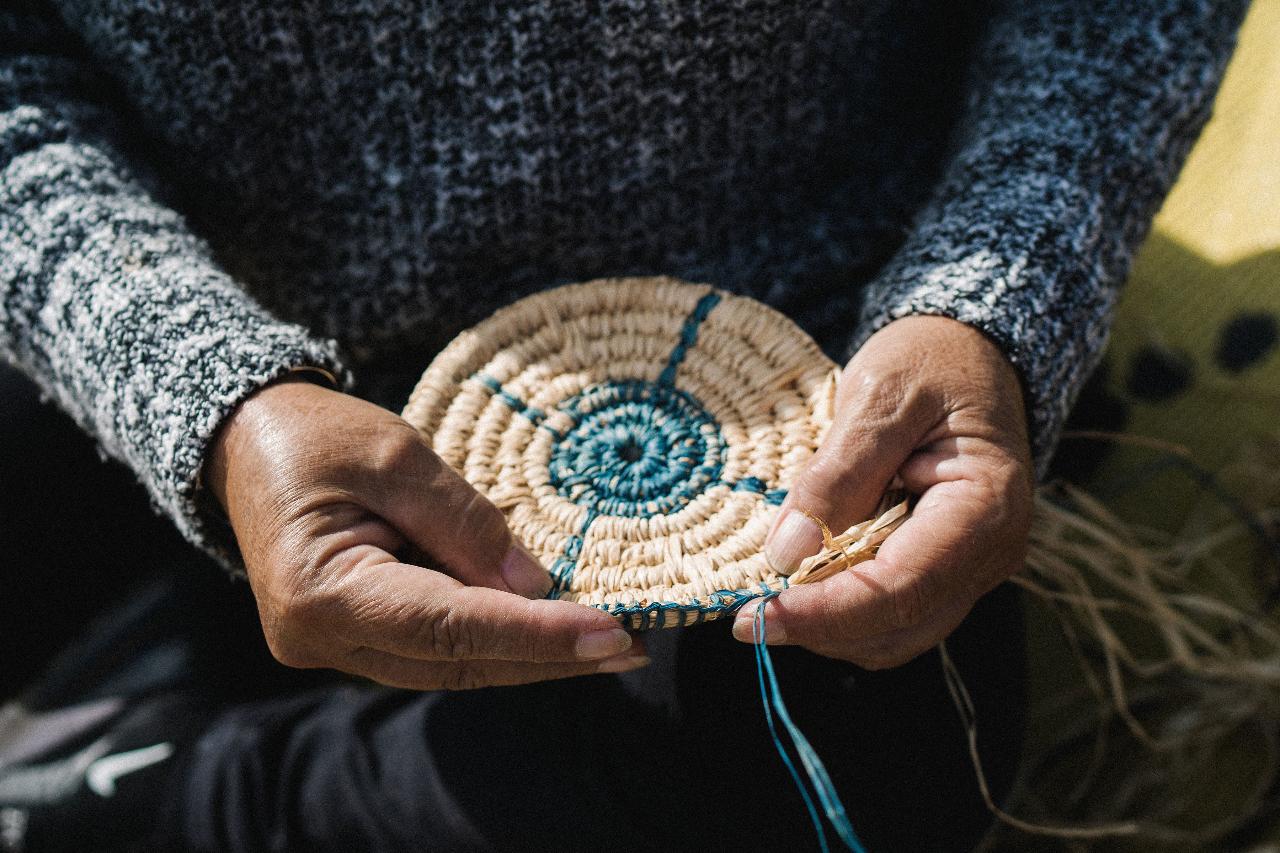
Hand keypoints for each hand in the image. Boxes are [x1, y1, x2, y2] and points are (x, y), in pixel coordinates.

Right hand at [206, 377, 647, 688]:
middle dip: (548, 655)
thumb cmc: (314, 434)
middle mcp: (321, 639)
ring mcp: (335, 646)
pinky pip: (437, 649)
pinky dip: (496, 639)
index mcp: (319, 592)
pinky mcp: (355, 636)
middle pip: (457, 662)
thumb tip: (536, 585)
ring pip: (451, 666)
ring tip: (610, 643)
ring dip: (530, 655)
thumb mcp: (396, 455)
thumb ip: (464, 522)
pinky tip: (550, 627)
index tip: (612, 634)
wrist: (246, 440)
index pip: (450, 628)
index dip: (537, 634)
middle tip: (632, 645)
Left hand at [731, 316, 1033, 667]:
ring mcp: (969, 568)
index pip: (901, 588)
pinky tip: (801, 586)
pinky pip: (894, 613)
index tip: (757, 617)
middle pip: (899, 626)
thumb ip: (838, 475)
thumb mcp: (880, 396)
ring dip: (829, 629)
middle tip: (746, 616)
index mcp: (985, 508)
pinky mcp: (944, 569)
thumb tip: (785, 555)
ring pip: (896, 634)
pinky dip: (844, 612)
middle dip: (820, 629)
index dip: (826, 613)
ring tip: (767, 602)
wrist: (968, 351)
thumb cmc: (931, 360)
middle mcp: (989, 553)